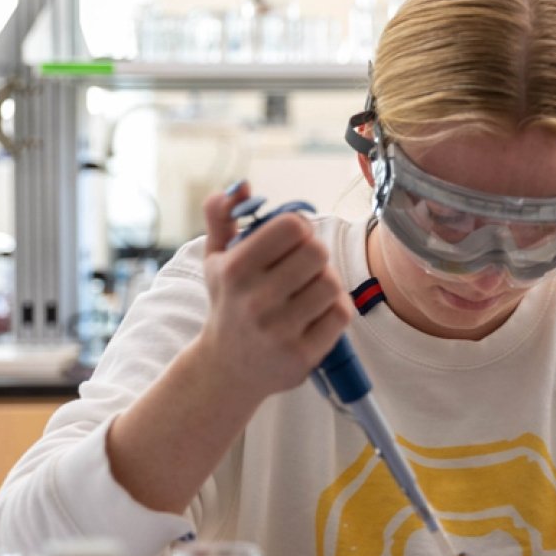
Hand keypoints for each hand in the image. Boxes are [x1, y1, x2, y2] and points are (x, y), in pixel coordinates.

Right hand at [192, 182, 353, 400]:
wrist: (227, 368)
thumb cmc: (228, 304)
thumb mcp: (215, 260)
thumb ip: (221, 217)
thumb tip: (240, 187)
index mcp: (235, 269)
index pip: (292, 226)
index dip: (299, 228)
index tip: (292, 240)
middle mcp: (256, 300)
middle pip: (317, 252)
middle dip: (315, 254)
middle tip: (303, 266)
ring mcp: (280, 331)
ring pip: (332, 283)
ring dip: (327, 282)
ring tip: (309, 291)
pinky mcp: (302, 355)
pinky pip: (340, 314)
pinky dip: (334, 310)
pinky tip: (316, 314)